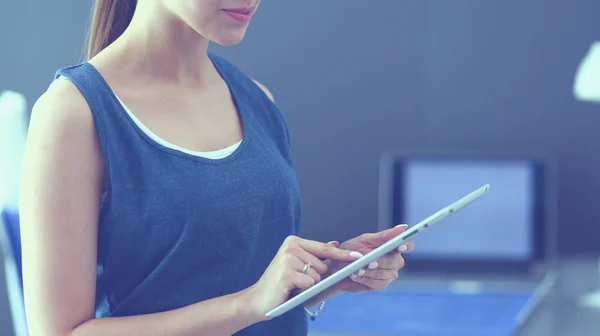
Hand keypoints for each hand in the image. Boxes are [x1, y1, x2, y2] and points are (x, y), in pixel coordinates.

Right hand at [243, 235, 362, 319]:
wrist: (258, 299)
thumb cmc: (279, 283)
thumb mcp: (296, 264)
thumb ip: (314, 255)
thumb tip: (335, 244)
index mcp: (293, 241)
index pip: (324, 248)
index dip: (342, 255)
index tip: (358, 256)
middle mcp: (291, 246)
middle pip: (323, 265)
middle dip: (315, 276)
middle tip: (297, 280)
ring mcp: (288, 259)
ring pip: (318, 275)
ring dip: (308, 284)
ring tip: (293, 285)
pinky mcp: (287, 273)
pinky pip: (310, 284)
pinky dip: (303, 290)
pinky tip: (290, 289)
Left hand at [326, 225, 414, 294]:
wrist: (337, 267)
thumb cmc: (352, 250)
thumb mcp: (365, 239)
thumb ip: (384, 235)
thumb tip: (403, 227)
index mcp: (392, 247)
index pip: (407, 245)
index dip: (406, 246)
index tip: (399, 246)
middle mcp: (394, 261)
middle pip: (396, 261)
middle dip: (382, 261)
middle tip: (369, 262)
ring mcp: (388, 274)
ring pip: (386, 274)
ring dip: (370, 272)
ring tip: (356, 270)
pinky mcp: (380, 285)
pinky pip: (377, 283)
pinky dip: (365, 279)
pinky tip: (355, 276)